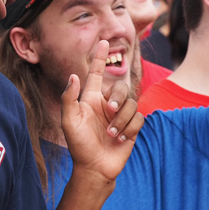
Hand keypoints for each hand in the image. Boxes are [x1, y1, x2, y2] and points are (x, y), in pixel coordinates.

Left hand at [61, 40, 143, 183]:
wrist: (94, 168)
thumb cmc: (79, 145)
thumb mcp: (69, 121)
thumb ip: (69, 98)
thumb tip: (74, 75)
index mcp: (91, 99)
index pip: (97, 74)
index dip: (100, 58)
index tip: (104, 42)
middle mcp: (107, 104)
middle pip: (121, 88)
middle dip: (118, 99)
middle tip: (110, 112)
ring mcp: (120, 116)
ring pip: (132, 104)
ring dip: (121, 121)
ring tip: (111, 135)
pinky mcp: (132, 127)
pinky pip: (139, 118)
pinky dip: (130, 129)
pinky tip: (120, 140)